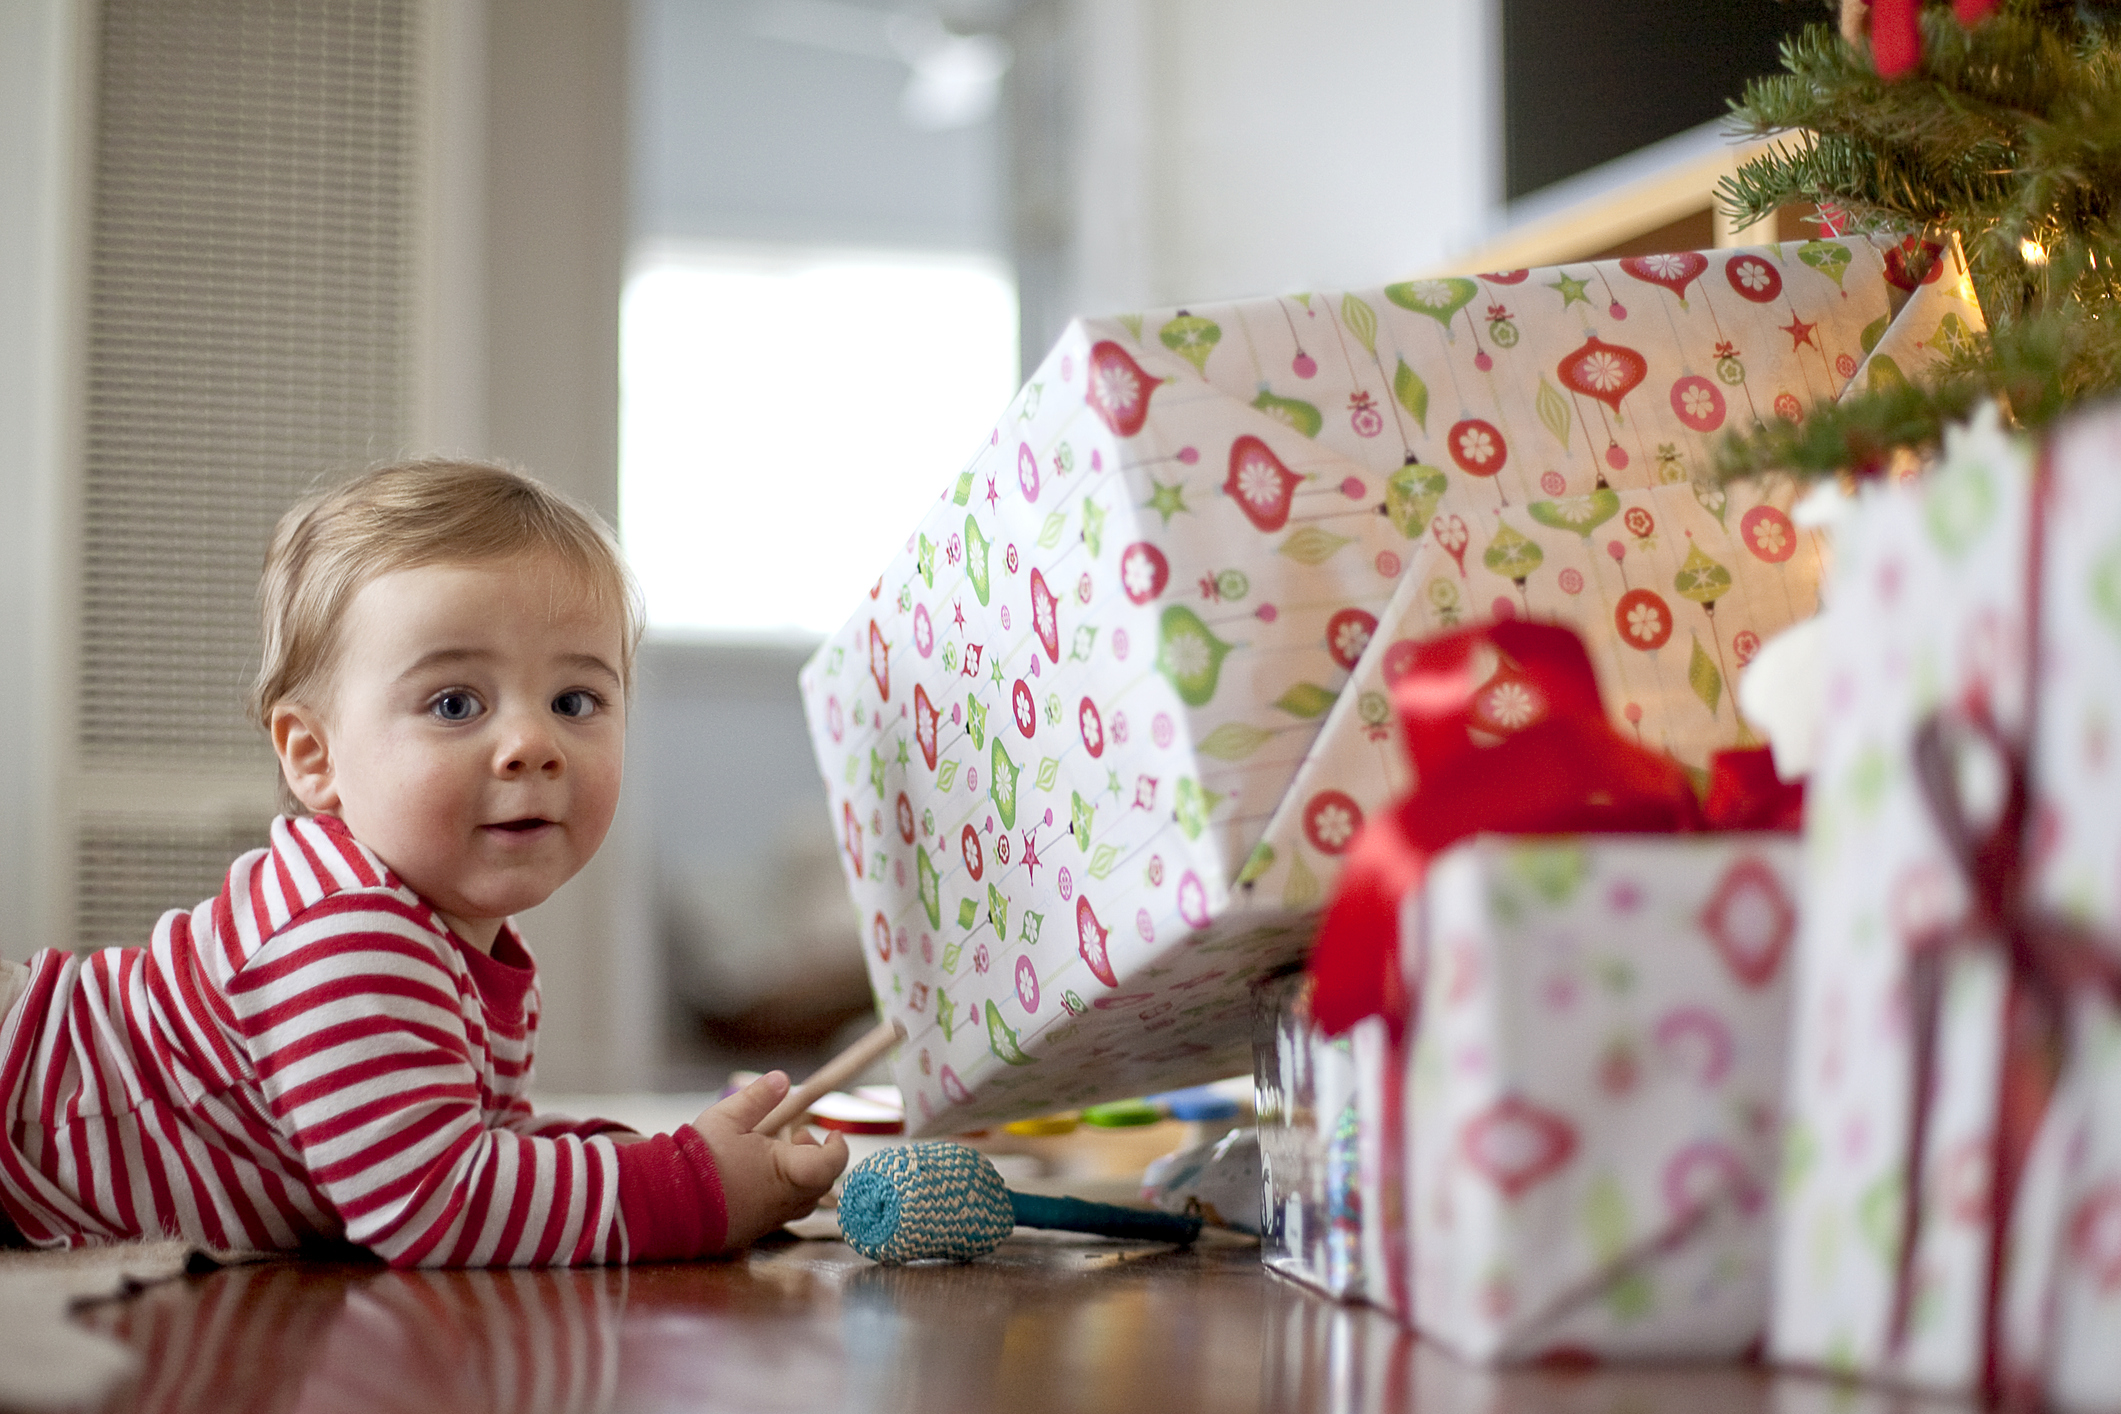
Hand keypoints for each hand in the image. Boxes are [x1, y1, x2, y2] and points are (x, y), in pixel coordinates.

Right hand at [690, 1072, 848, 1249]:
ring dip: (798, 1177)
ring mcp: (767, 1222)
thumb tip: (783, 1078)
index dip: (838, 1148)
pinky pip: (778, 1214)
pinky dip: (777, 1194)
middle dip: (815, 1157)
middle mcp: (783, 1203)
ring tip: (772, 1155)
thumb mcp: (727, 1117)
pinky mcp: (750, 1233)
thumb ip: (757, 1098)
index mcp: (786, 1173)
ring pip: (801, 1202)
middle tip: (794, 1137)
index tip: (832, 1132)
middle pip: (820, 1184)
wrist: (664, 1203)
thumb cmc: (699, 1160)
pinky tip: (753, 1177)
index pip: (830, 1165)